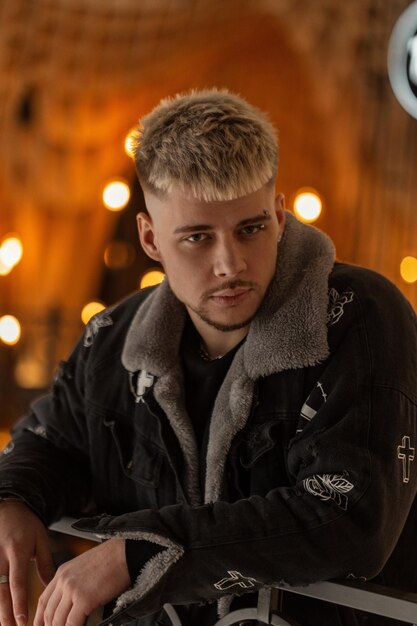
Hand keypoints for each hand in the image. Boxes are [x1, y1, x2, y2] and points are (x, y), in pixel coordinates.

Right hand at [0, 500, 54, 625]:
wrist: (9, 509)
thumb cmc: (27, 524)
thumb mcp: (41, 539)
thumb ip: (45, 563)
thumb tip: (51, 586)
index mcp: (17, 552)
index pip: (17, 583)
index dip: (19, 604)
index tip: (22, 620)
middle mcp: (0, 558)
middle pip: (0, 591)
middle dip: (5, 613)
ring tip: (4, 624)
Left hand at [34, 537, 129, 625]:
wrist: (125, 552)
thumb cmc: (111, 560)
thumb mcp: (85, 568)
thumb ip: (74, 584)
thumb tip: (72, 605)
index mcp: (62, 573)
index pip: (44, 602)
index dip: (40, 620)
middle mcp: (63, 581)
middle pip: (49, 613)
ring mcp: (72, 590)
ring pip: (58, 621)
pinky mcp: (84, 599)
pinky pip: (72, 624)